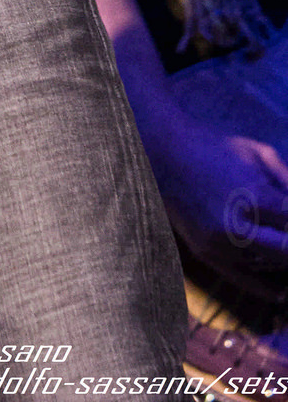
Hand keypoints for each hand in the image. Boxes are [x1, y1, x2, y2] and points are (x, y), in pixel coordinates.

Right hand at [154, 120, 287, 292]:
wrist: (164, 155)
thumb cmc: (214, 148)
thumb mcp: (256, 152)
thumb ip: (286, 178)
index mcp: (254, 196)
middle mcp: (238, 225)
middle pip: (286, 251)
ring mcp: (220, 243)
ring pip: (268, 266)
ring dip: (280, 259)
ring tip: (281, 248)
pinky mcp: (206, 254)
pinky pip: (243, 280)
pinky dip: (265, 287)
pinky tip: (280, 292)